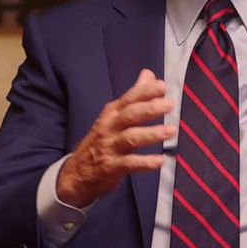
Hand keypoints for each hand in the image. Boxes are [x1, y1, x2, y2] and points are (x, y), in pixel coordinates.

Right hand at [57, 69, 175, 207]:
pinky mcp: (110, 167)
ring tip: (170, 131)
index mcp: (112, 113)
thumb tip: (148, 75)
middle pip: (130, 115)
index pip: (129, 98)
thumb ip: (133, 95)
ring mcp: (109, 147)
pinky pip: (129, 164)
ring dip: (151, 133)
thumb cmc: (100, 140)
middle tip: (169, 104)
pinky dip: (145, 162)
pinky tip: (160, 161)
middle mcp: (109, 127)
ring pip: (130, 138)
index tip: (162, 86)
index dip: (145, 91)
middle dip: (149, 108)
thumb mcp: (113, 115)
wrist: (76, 173)